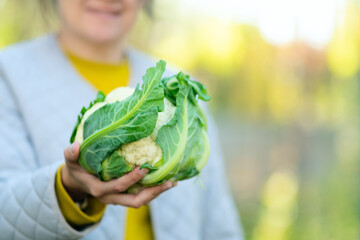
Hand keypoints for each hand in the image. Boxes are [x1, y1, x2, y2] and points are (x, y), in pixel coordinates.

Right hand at [62, 141, 176, 207]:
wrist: (77, 181)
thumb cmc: (76, 167)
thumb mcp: (70, 160)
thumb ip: (71, 154)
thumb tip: (76, 146)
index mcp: (99, 189)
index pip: (119, 186)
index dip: (132, 179)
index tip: (144, 167)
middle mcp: (111, 197)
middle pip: (135, 200)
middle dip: (153, 192)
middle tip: (168, 181)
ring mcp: (119, 198)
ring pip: (141, 200)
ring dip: (157, 192)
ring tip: (172, 182)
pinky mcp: (124, 195)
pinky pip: (141, 195)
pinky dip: (153, 190)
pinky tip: (166, 180)